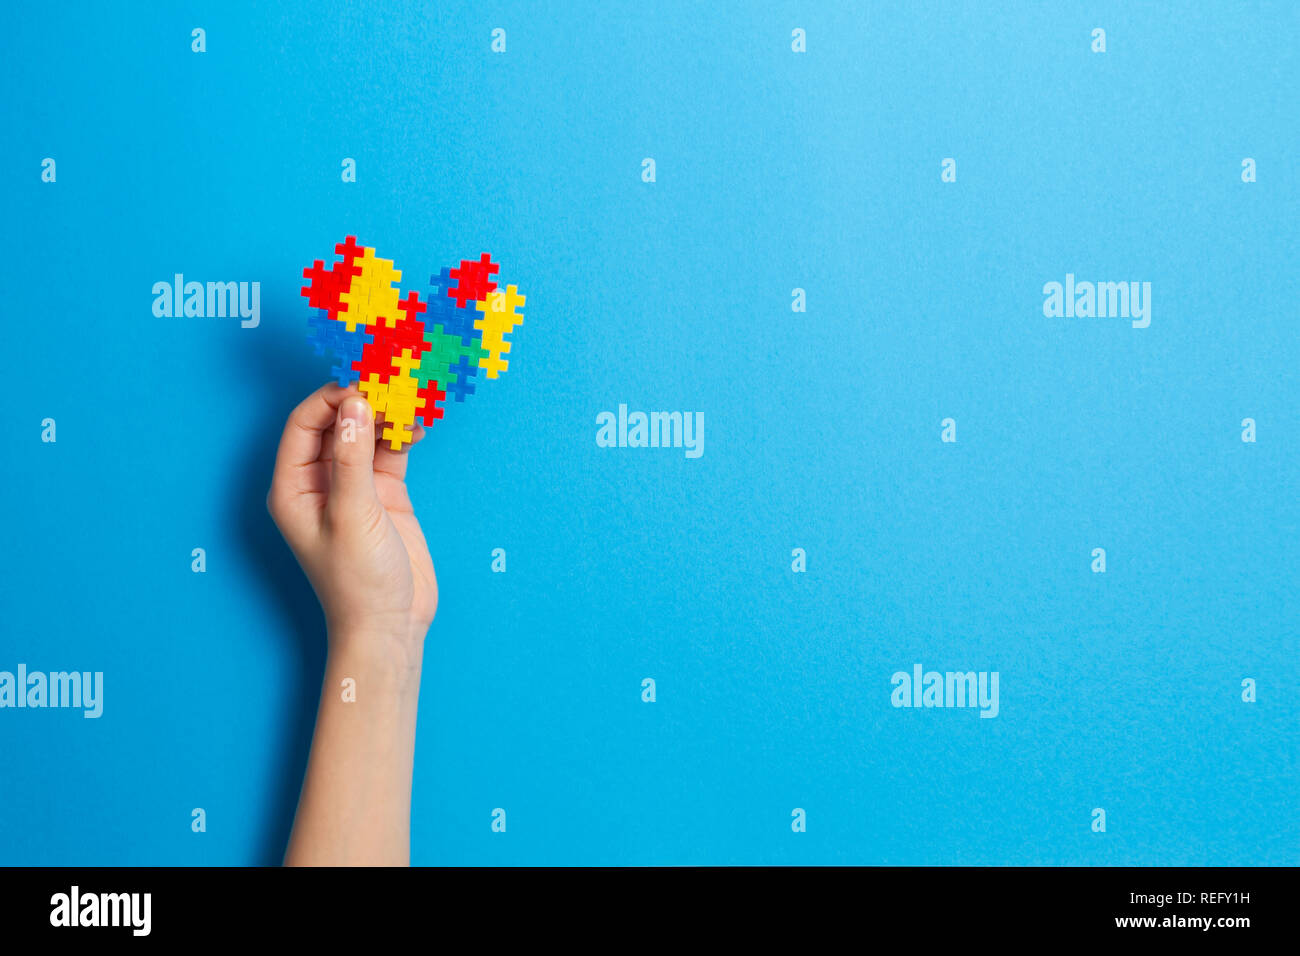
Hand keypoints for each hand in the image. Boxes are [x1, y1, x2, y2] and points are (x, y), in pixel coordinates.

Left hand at [267, 383, 436, 659]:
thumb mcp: (353, 514)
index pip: (304, 423)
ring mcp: (354, 485)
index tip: (362, 384)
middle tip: (392, 380)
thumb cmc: (357, 581)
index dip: (331, 398)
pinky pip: (390, 450)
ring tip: (411, 398)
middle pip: (336, 422)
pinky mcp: (385, 493)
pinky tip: (419, 424)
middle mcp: (319, 481)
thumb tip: (355, 404)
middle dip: (362, 399)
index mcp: (293, 486)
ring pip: (366, 432)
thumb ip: (352, 457)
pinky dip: (403, 433)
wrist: (391, 624)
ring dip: (386, 413)